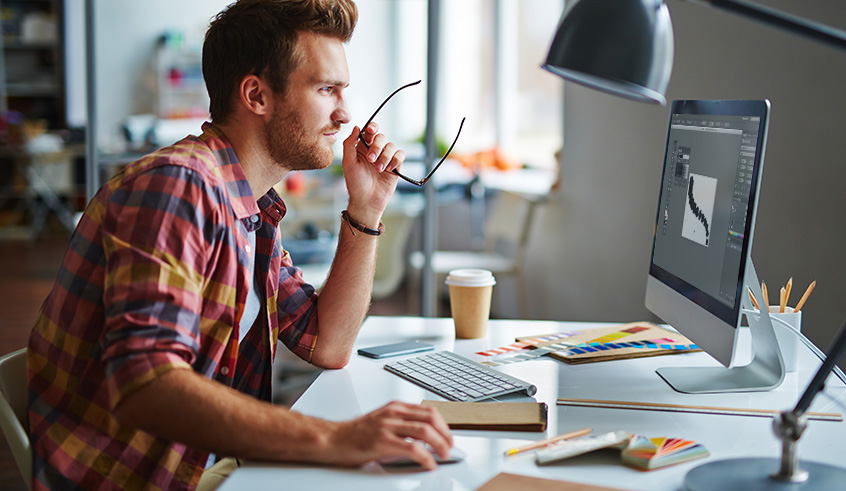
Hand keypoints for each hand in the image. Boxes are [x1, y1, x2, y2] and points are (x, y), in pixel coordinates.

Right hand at [323, 401, 452, 469]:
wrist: (333, 438)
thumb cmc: (356, 433)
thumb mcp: (382, 420)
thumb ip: (401, 423)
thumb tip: (424, 435)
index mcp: (395, 407)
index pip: (429, 410)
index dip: (444, 425)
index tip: (448, 437)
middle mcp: (393, 413)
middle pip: (431, 418)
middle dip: (446, 434)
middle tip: (449, 447)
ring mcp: (388, 426)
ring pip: (425, 431)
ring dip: (440, 444)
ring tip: (443, 455)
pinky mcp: (382, 442)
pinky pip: (413, 449)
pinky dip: (426, 457)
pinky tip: (428, 464)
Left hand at [341, 123, 405, 225]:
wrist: (367, 201)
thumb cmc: (355, 183)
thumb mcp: (348, 163)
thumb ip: (349, 144)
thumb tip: (356, 127)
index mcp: (362, 147)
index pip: (369, 131)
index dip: (371, 127)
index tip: (371, 130)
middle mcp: (374, 150)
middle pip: (381, 137)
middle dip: (377, 146)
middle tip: (371, 159)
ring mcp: (385, 158)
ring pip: (391, 146)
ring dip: (385, 156)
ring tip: (379, 169)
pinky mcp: (395, 166)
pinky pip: (400, 155)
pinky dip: (395, 160)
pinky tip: (389, 169)